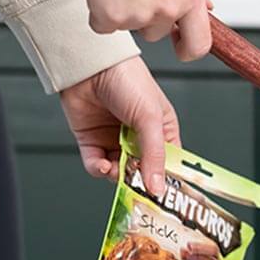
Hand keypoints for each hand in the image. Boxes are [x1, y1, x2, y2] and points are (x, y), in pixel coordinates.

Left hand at [60, 57, 179, 196]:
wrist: (90, 64)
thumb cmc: (128, 81)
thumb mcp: (150, 119)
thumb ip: (154, 156)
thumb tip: (158, 189)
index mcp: (162, 132)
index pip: (168, 164)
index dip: (166, 180)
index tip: (163, 195)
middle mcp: (139, 139)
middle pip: (142, 172)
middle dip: (139, 181)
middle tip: (137, 188)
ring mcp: (115, 140)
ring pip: (119, 172)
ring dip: (117, 176)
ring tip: (117, 170)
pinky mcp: (92, 141)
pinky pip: (96, 164)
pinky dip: (98, 169)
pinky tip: (102, 165)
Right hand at [86, 0, 212, 61]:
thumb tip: (206, 9)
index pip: (198, 47)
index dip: (187, 49)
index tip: (180, 44)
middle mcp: (166, 9)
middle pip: (156, 33)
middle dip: (147, 16)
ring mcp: (137, 14)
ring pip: (131, 26)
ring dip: (125, 9)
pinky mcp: (109, 16)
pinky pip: (103, 25)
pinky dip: (101, 12)